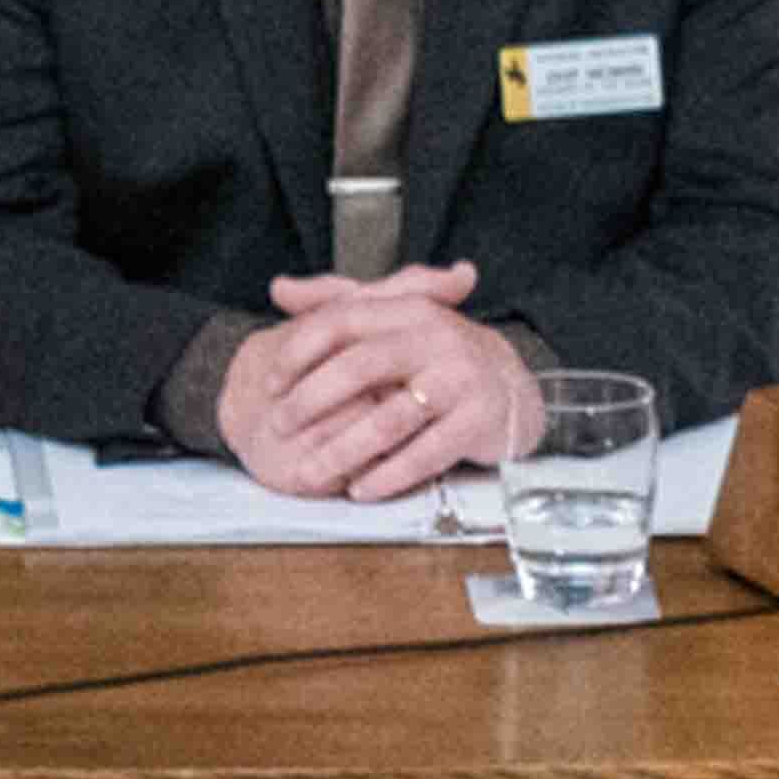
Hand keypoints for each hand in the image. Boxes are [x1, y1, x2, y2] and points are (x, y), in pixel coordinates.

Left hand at [218, 263, 540, 500]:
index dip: (299, 351)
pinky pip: (426, 453)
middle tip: (278, 427)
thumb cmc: (434, 355)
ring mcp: (460, 379)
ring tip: (308, 473)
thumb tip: (278, 289)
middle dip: (312, 400)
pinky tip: (360, 489)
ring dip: (343, 451)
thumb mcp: (391, 319)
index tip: (268, 383)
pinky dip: (389, 475)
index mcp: (406, 309)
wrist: (510, 384)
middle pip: (360, 367)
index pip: (342, 320)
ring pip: (389, 419)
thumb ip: (335, 302)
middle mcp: (435, 338)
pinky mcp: (479, 419)